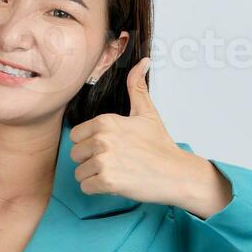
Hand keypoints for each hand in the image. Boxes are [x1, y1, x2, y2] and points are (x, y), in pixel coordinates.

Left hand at [68, 57, 231, 217]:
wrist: (176, 173)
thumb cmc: (160, 144)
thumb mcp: (147, 112)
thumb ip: (137, 87)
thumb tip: (142, 61)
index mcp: (105, 121)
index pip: (75, 136)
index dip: (89, 144)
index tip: (109, 148)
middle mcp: (102, 139)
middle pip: (75, 155)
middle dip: (90, 161)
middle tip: (114, 162)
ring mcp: (103, 160)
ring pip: (79, 173)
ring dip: (93, 176)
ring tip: (116, 173)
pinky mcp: (107, 181)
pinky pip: (86, 187)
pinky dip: (97, 189)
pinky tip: (115, 183)